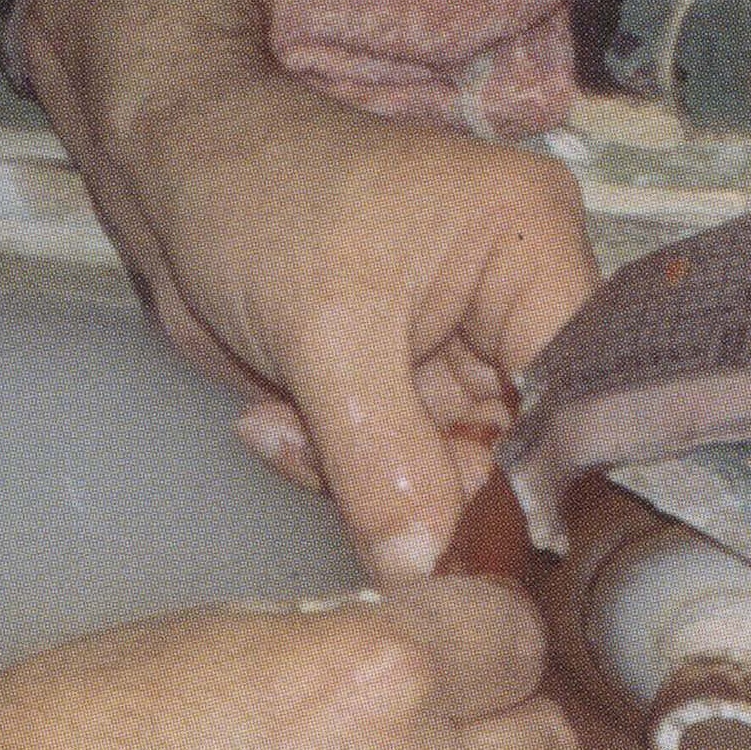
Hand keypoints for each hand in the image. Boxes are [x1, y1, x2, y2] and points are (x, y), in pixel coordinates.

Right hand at [0, 572, 578, 749]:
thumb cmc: (64, 745)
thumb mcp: (210, 632)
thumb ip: (333, 637)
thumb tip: (401, 648)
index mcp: (371, 677)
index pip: (511, 630)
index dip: (476, 623)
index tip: (446, 629)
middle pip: (546, 745)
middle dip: (505, 715)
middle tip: (446, 705)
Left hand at [78, 62, 598, 583]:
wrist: (167, 176)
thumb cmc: (255, 197)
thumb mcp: (322, 330)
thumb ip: (381, 461)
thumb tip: (424, 573)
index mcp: (531, 244)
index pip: (583, 386)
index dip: (546, 476)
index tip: (491, 551)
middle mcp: (516, 300)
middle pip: (526, 447)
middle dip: (439, 489)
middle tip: (366, 509)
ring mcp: (459, 351)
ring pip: (457, 475)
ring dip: (372, 484)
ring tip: (292, 425)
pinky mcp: (404, 389)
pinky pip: (400, 472)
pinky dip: (337, 471)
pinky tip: (274, 422)